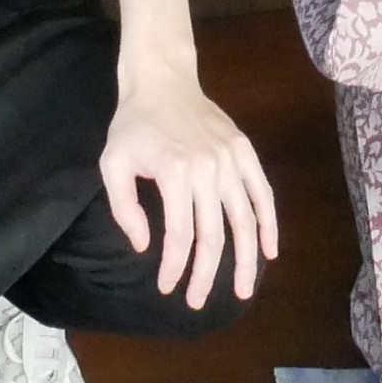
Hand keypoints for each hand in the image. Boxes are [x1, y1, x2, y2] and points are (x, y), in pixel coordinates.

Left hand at [98, 59, 276, 309]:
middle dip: (206, 275)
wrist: (163, 81)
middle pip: (214, 236)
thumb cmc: (134, 125)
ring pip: (244, 221)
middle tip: (197, 301)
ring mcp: (231, 161)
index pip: (180, 235)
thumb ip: (124, 208)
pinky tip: (268, 252)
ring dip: (245, 261)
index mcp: (176, 173)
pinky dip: (268, 225)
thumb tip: (146, 246)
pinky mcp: (245, 153)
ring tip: (243, 291)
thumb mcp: (113, 164)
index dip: (174, 267)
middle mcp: (209, 169)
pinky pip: (263, 194)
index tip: (166, 287)